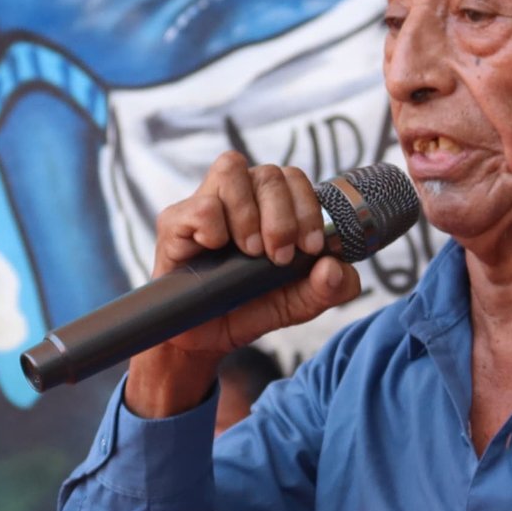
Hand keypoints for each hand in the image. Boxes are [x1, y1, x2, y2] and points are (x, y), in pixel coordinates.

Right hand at [126, 150, 360, 416]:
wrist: (206, 339)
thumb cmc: (250, 308)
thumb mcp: (299, 303)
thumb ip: (329, 287)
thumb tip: (336, 266)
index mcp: (271, 204)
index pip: (293, 177)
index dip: (307, 207)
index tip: (309, 248)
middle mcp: (239, 195)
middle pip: (268, 173)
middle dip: (282, 218)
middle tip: (279, 257)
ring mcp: (205, 203)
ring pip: (232, 171)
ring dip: (249, 215)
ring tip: (250, 252)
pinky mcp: (174, 221)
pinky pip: (200, 205)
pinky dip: (214, 228)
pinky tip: (215, 250)